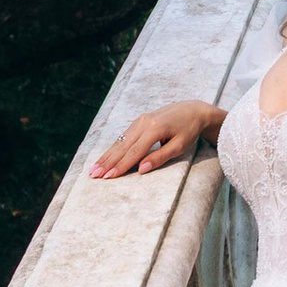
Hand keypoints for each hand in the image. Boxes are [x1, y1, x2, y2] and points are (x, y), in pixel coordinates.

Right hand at [91, 99, 222, 177]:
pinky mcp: (139, 121)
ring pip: (120, 141)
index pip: (134, 152)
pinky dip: (113, 148)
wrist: (192, 110)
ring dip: (106, 156)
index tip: (109, 177)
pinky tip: (105, 157)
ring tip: (94, 169)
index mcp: (155, 128)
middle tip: (93, 175)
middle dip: (107, 162)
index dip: (121, 166)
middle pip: (122, 146)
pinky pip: (123, 137)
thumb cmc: (189, 130)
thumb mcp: (179, 146)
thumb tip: (141, 170)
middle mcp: (144, 122)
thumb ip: (160, 157)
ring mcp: (140, 120)